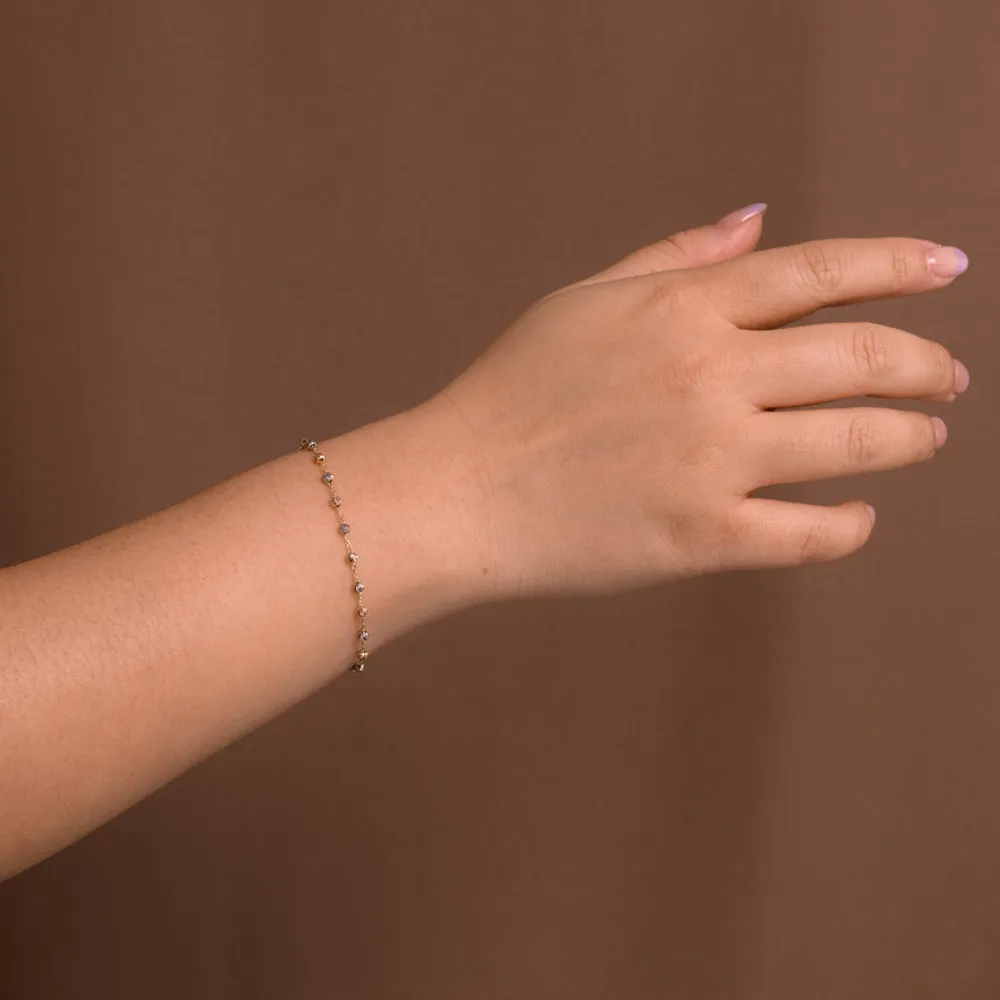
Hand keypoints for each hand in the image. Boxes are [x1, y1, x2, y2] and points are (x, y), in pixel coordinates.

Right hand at [431, 204, 970, 597]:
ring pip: (855, 443)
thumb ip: (674, 256)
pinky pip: (810, 535)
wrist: (458, 492)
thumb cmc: (512, 391)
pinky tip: (858, 517)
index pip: (818, 271)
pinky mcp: (700, 537)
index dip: (898, 266)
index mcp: (681, 310)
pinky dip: (851, 526)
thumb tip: (756, 218)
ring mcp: (710, 460)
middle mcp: (709, 377)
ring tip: (925, 436)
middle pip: (861, 357)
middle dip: (926, 365)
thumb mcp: (584, 300)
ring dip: (909, 437)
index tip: (948, 270)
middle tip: (950, 378)